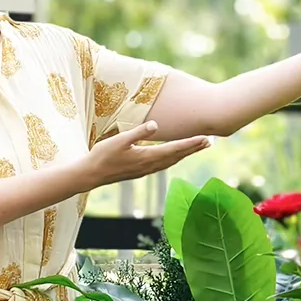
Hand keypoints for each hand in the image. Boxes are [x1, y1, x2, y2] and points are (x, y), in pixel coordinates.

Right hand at [82, 121, 210, 188]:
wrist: (91, 175)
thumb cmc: (103, 156)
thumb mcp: (120, 140)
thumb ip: (139, 132)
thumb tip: (156, 125)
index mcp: (147, 157)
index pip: (174, 149)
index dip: (191, 143)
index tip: (205, 139)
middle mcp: (150, 165)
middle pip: (177, 156)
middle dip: (193, 149)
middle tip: (210, 142)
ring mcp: (145, 170)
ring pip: (171, 161)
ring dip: (185, 154)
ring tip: (197, 148)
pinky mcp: (140, 171)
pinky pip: (163, 165)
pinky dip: (173, 159)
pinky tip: (175, 157)